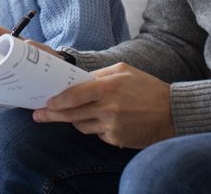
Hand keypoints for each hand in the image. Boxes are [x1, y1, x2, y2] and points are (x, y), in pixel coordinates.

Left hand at [32, 63, 174, 148]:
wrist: (171, 113)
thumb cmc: (147, 88)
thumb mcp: (124, 71)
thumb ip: (99, 75)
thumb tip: (77, 81)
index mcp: (108, 87)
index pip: (74, 95)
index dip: (57, 101)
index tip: (46, 102)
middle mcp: (108, 108)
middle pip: (71, 114)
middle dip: (53, 115)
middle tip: (39, 115)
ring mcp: (111, 126)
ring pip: (81, 125)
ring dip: (77, 119)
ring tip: (87, 111)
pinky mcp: (116, 140)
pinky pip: (96, 134)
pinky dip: (97, 127)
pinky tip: (109, 120)